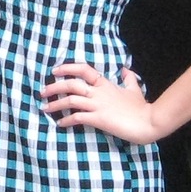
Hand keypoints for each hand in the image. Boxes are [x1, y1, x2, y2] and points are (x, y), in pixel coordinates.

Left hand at [41, 61, 158, 142]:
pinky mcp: (98, 119)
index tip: (55, 71)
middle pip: (71, 84)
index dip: (67, 68)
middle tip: (42, 92)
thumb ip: (129, 78)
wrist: (148, 121)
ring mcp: (98, 106)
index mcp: (105, 84)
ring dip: (55, 104)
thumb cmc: (141, 107)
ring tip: (45, 108)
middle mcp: (99, 93)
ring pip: (70, 101)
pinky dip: (66, 120)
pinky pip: (77, 118)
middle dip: (54, 87)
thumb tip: (126, 69)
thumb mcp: (134, 89)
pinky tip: (60, 124)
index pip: (83, 70)